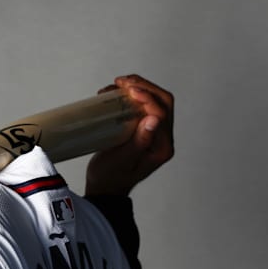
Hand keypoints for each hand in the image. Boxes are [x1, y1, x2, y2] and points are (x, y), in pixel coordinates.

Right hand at [85, 74, 173, 196]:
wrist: (104, 186)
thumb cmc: (110, 177)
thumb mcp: (122, 160)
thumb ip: (139, 141)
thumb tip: (153, 119)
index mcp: (161, 147)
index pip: (162, 113)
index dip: (147, 97)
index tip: (128, 90)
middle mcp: (162, 138)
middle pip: (163, 102)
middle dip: (144, 86)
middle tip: (122, 82)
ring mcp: (154, 132)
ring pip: (155, 100)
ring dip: (139, 87)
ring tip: (118, 84)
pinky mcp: (144, 128)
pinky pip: (144, 105)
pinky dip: (132, 94)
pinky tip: (117, 93)